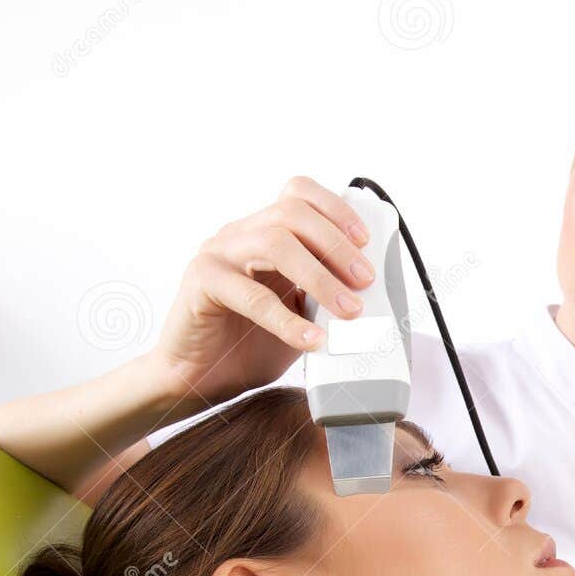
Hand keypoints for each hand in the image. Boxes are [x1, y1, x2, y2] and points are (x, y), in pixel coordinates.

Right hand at [146, 175, 380, 410]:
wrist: (198, 381)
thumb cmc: (249, 347)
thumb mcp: (299, 314)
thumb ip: (326, 297)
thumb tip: (377, 299)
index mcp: (263, 233)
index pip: (298, 194)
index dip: (335, 210)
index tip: (366, 243)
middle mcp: (239, 235)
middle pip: (292, 212)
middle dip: (337, 244)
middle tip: (365, 281)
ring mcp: (217, 255)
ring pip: (274, 244)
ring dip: (320, 277)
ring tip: (349, 312)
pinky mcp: (201, 284)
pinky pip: (250, 295)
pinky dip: (287, 319)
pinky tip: (312, 340)